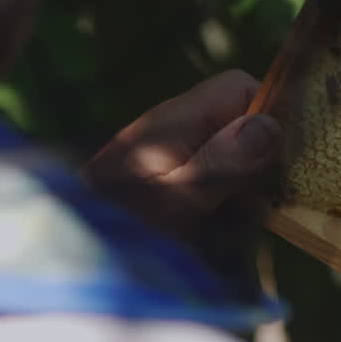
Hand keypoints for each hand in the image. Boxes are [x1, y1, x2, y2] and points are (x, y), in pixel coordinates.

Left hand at [81, 70, 281, 282]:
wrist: (57, 254)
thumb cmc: (117, 226)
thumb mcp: (178, 197)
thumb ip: (223, 160)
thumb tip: (271, 125)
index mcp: (179, 118)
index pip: (241, 87)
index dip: (270, 112)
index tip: (282, 157)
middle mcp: (175, 129)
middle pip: (241, 122)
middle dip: (261, 159)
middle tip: (257, 201)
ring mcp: (170, 156)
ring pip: (232, 156)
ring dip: (243, 190)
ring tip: (229, 223)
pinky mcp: (165, 184)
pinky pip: (212, 183)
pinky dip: (223, 206)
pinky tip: (212, 232)